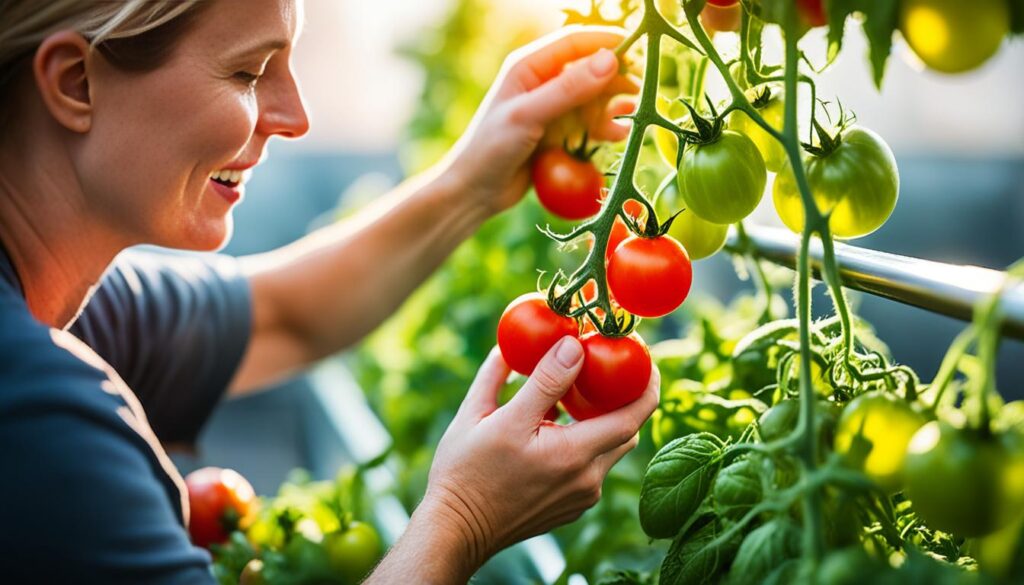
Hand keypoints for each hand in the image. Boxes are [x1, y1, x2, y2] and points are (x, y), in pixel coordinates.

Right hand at [422, 336, 659, 570]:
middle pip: (626, 431)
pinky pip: (591, 468)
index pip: (633, 416)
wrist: (454, 530)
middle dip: (623, 399)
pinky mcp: (570, 508)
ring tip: (575, 396)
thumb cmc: (466, 471)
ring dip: (600, 421)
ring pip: (608, 450)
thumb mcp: (494, 417)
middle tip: (608, 370)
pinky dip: (584, 443)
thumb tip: (571, 344)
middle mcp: (587, 481)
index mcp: (572, 455)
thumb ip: (540, 380)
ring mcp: (581, 498)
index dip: (647, 385)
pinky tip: (554, 428)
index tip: (644, 360)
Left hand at [443, 27, 638, 214]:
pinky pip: (589, 124)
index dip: (606, 44)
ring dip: (611, 107)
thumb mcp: (529, 115)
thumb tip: (610, 60)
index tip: (637, 53)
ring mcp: (551, 109)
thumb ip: (569, 89)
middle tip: (638, 93)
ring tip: (627, 120)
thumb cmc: (491, 148)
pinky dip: (604, 128)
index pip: (575, 43)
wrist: (474, 192)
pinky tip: (617, 137)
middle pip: (589, 71)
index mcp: (528, 66)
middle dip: (614, 80)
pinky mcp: (557, 133)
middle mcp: (542, 82)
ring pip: (593, 99)